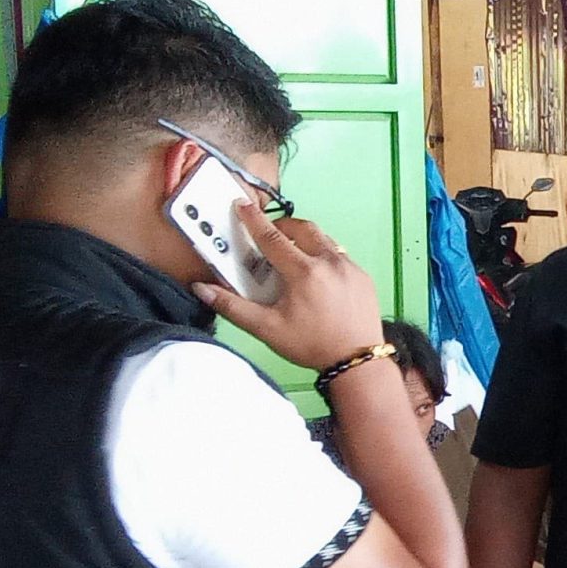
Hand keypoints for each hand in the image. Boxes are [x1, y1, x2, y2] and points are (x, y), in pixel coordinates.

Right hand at [194, 204, 386, 370]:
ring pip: (324, 239)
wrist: (357, 362)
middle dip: (282, 225)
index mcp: (304, 272)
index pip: (272, 236)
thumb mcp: (267, 328)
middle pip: (302, 228)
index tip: (242, 205)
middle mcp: (330, 263)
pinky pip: (341, 255)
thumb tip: (203, 289)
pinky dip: (324, 254)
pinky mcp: (363, 276)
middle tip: (268, 233)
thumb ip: (232, 307)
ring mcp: (350, 268)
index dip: (253, 219)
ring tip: (291, 252)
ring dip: (305, 238)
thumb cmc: (312, 346)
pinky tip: (316, 273)